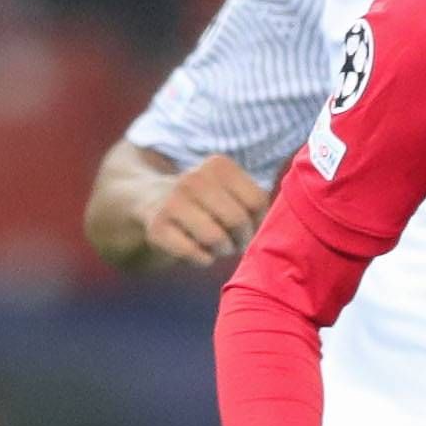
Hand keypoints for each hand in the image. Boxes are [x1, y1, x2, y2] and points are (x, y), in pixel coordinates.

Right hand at [143, 154, 272, 266]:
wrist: (148, 198)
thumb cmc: (205, 202)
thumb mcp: (228, 188)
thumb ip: (254, 202)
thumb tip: (276, 232)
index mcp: (218, 165)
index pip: (257, 201)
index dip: (258, 221)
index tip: (249, 225)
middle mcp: (193, 179)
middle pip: (237, 220)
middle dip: (241, 239)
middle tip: (235, 242)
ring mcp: (171, 202)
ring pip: (216, 238)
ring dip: (223, 250)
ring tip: (218, 246)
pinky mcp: (156, 228)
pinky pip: (193, 253)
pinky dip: (203, 259)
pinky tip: (199, 252)